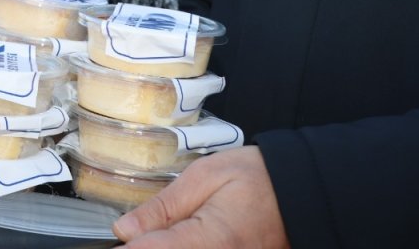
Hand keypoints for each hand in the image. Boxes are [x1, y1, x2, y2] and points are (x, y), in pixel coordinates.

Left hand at [113, 146, 288, 247]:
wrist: (301, 194)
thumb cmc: (257, 179)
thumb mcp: (204, 177)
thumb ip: (163, 207)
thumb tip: (125, 229)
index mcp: (210, 239)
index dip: (128, 248)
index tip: (116, 242)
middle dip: (144, 247)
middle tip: (135, 235)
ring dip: (161, 246)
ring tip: (153, 235)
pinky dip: (180, 247)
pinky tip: (170, 237)